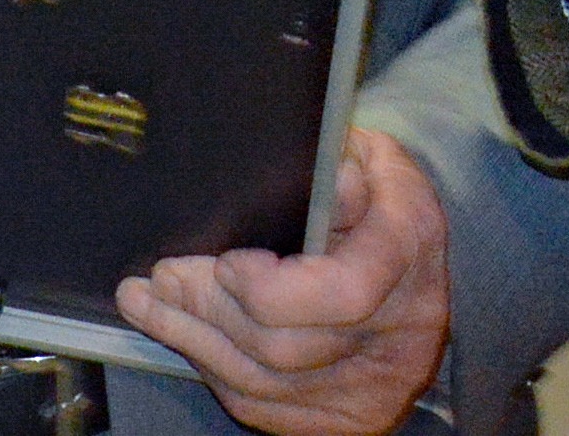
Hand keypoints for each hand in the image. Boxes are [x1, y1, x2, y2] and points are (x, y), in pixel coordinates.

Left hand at [119, 128, 447, 435]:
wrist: (420, 262)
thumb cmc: (382, 199)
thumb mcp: (372, 158)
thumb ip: (340, 162)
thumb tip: (324, 176)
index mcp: (409, 252)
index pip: (342, 293)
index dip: (270, 289)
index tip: (224, 263)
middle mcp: (400, 333)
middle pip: (285, 345)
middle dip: (208, 309)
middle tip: (161, 278)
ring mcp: (374, 387)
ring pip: (263, 382)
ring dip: (195, 341)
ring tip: (149, 304)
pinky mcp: (345, 417)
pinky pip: (263, 406)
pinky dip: (215, 370)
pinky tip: (187, 337)